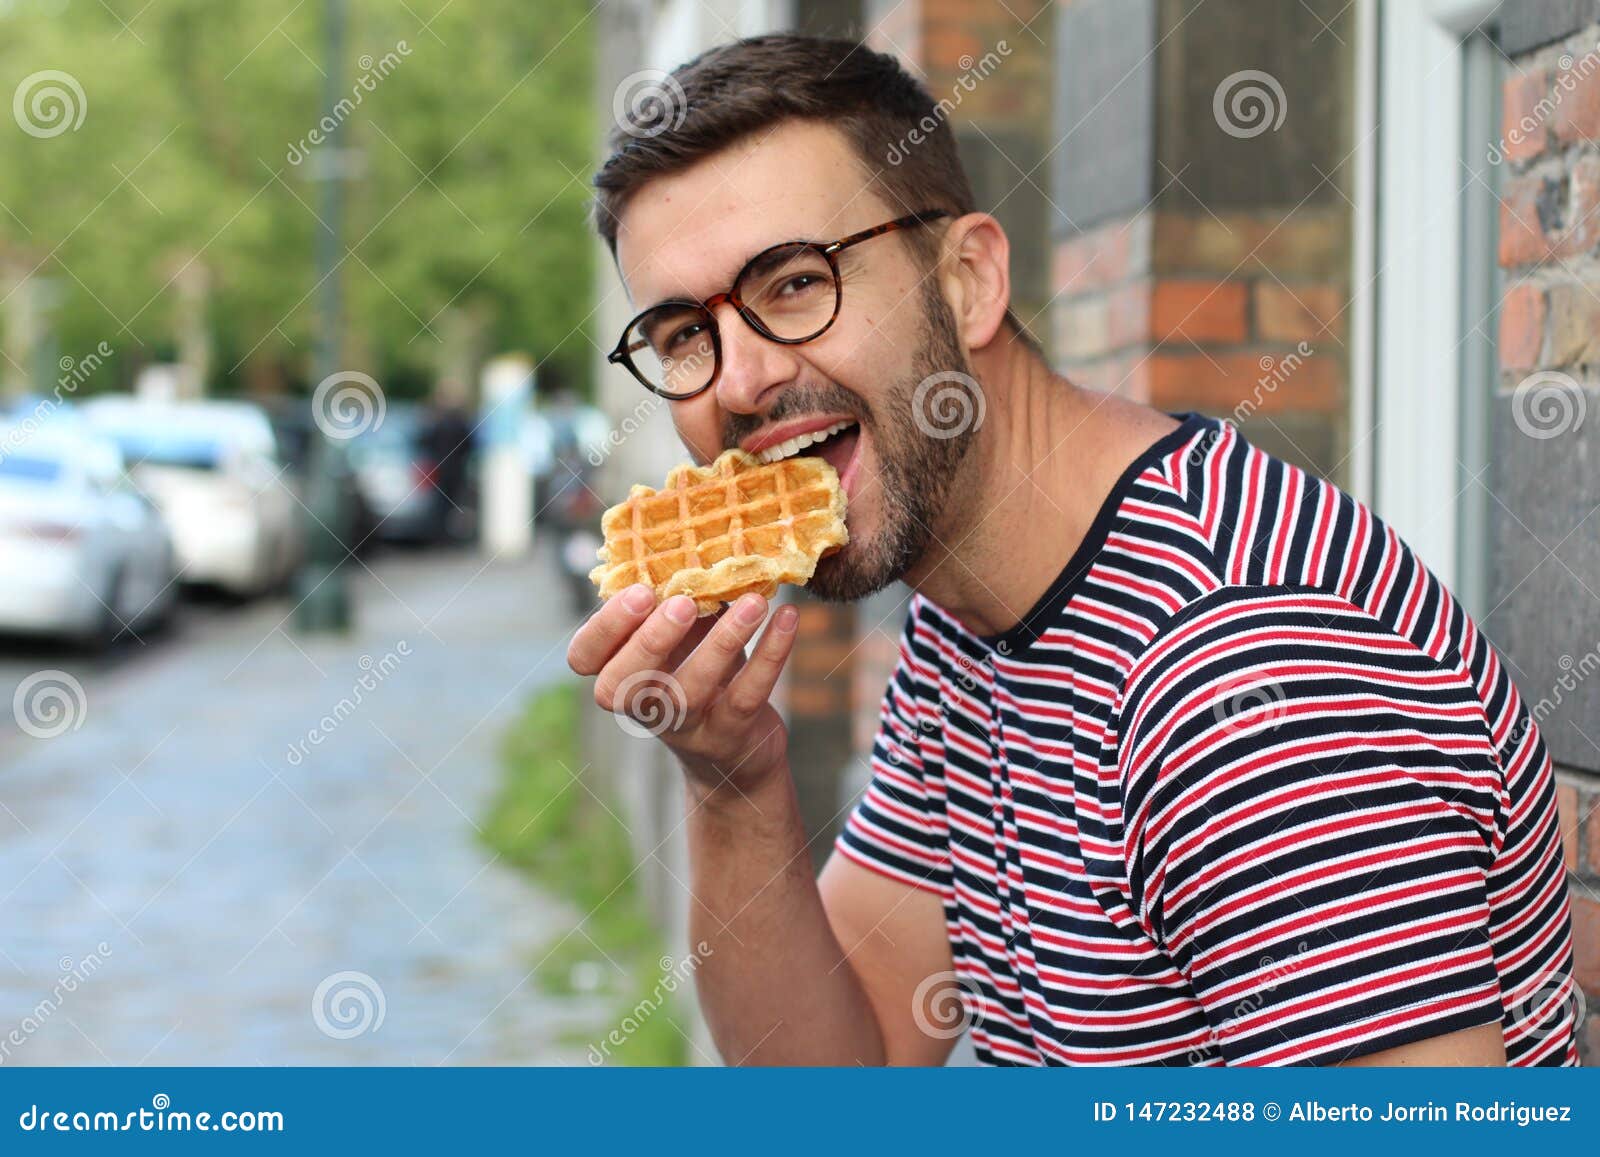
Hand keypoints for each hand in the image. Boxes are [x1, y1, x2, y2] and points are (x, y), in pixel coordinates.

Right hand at [567, 583, 799, 796]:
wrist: (737, 752)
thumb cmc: (698, 672)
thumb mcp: (678, 637)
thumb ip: (670, 597)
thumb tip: (687, 533)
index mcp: (619, 671)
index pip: (584, 658)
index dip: (603, 628)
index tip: (638, 591)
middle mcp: (643, 705)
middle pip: (623, 686)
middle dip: (649, 641)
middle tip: (680, 602)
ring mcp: (685, 726)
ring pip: (690, 690)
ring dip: (723, 642)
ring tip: (754, 601)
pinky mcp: (729, 736)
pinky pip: (747, 696)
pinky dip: (770, 656)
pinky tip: (787, 618)